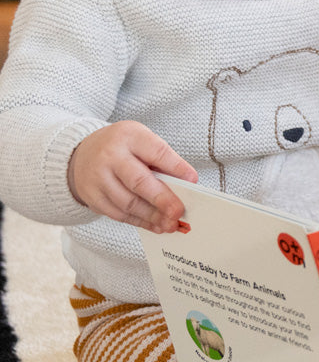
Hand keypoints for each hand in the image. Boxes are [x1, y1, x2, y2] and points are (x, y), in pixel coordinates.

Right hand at [67, 121, 198, 231]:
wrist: (81, 154)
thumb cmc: (123, 148)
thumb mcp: (142, 142)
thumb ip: (163, 160)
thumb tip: (187, 184)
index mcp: (129, 136)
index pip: (156, 152)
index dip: (176, 168)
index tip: (192, 181)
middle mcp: (110, 156)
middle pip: (138, 181)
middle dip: (162, 199)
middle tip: (179, 212)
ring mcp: (97, 177)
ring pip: (128, 202)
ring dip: (152, 216)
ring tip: (170, 224)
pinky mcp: (92, 197)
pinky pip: (118, 214)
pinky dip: (140, 222)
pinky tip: (155, 225)